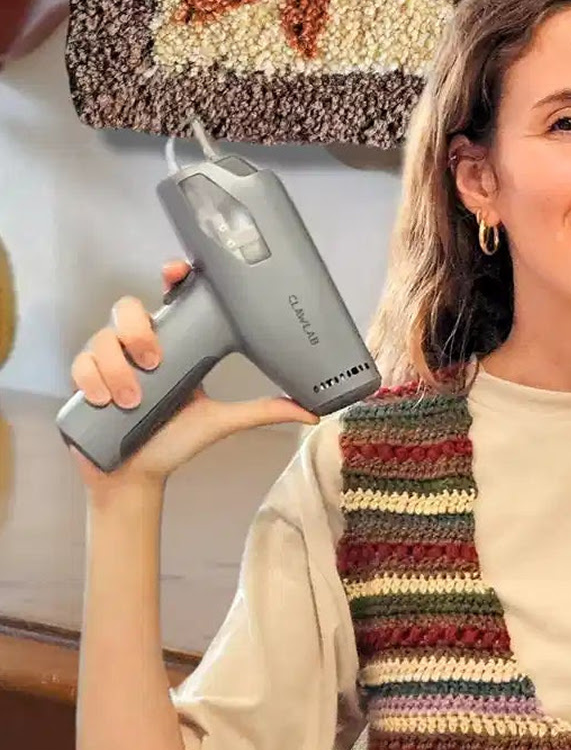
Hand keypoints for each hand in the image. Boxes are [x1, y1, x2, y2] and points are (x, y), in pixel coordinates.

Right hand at [67, 256, 319, 497]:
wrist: (136, 478)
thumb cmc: (176, 443)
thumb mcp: (221, 421)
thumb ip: (263, 411)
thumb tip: (311, 412)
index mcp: (174, 346)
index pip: (169, 299)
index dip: (170, 278)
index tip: (176, 272)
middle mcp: (138, 347)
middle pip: (128, 309)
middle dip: (138, 330)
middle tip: (154, 361)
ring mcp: (109, 362)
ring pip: (102, 338)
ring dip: (115, 367)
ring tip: (131, 399)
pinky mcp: (85, 382)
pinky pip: (79, 364)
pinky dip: (91, 379)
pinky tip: (104, 399)